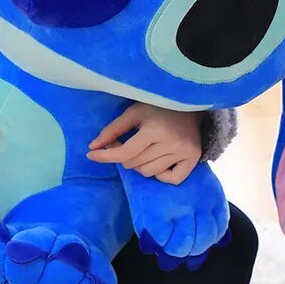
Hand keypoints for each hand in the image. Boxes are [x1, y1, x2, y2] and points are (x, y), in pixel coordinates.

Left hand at [86, 103, 203, 183]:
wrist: (189, 104)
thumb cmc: (157, 108)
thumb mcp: (133, 112)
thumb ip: (113, 129)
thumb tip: (93, 147)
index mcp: (155, 130)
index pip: (126, 152)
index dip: (106, 156)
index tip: (91, 155)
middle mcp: (171, 143)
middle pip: (135, 164)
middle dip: (124, 157)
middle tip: (124, 144)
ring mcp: (184, 152)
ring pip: (149, 172)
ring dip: (139, 165)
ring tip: (143, 149)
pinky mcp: (194, 158)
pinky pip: (172, 179)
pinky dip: (160, 175)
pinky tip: (158, 161)